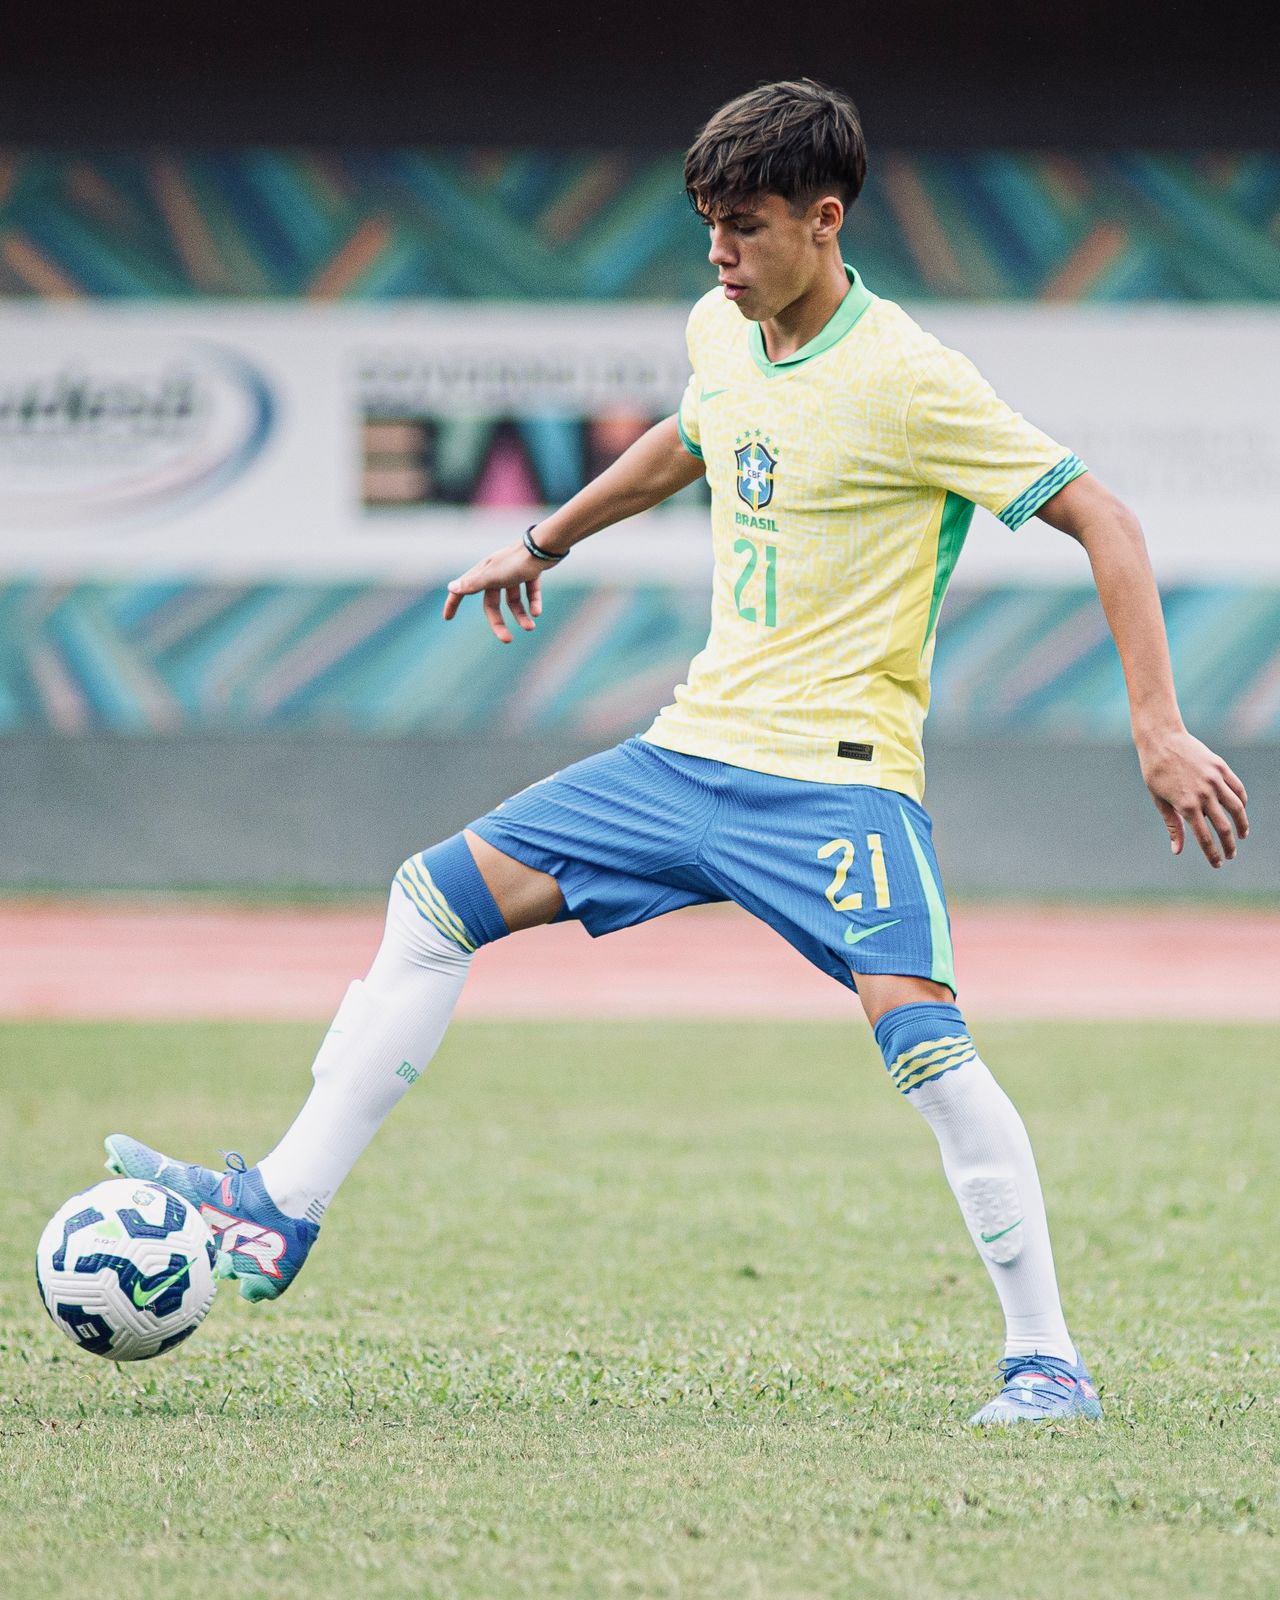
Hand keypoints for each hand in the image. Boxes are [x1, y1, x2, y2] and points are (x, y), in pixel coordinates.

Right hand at [442, 542, 545, 642]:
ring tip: (530, 627)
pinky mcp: (531, 571)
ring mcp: (514, 572)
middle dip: (499, 623)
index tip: (447, 618)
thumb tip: (451, 588)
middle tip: (507, 640)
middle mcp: (496, 573)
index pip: (464, 590)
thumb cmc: (516, 562)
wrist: (544, 546)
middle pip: (492, 603)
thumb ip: (473, 583)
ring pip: (513, 600)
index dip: (454, 603)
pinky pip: (530, 592)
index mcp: (483, 573)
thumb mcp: (492, 576)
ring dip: (521, 615)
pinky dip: (533, 602)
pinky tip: (538, 612)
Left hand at [1138, 728, 1248, 866]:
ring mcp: (1214, 780)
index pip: (1204, 837)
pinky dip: (1241, 801)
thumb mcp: (1159, 800)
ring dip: (1242, 825)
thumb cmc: (1155, 771)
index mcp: (1186, 805)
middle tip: (1231, 855)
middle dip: (1229, 845)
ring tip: (1242, 835)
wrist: (1161, 739)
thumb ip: (1172, 825)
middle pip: (1224, 827)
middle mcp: (1204, 794)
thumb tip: (1177, 850)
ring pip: (1237, 808)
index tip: (1217, 864)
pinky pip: (1237, 788)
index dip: (1212, 854)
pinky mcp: (1221, 767)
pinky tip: (1240, 810)